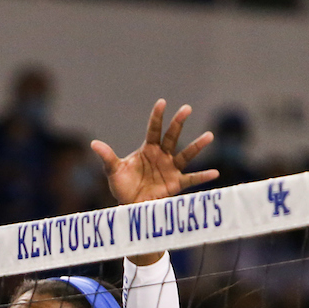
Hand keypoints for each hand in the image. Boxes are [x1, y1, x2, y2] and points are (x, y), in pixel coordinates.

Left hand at [91, 99, 219, 204]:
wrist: (129, 205)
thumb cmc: (123, 186)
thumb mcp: (113, 171)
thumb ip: (107, 157)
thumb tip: (93, 144)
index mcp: (148, 150)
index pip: (154, 130)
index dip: (157, 116)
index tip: (162, 102)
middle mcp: (162, 156)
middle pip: (172, 137)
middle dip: (178, 123)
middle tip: (186, 108)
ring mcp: (171, 169)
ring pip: (185, 155)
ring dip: (197, 146)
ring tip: (209, 136)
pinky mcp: (176, 183)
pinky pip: (191, 179)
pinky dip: (202, 176)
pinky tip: (214, 172)